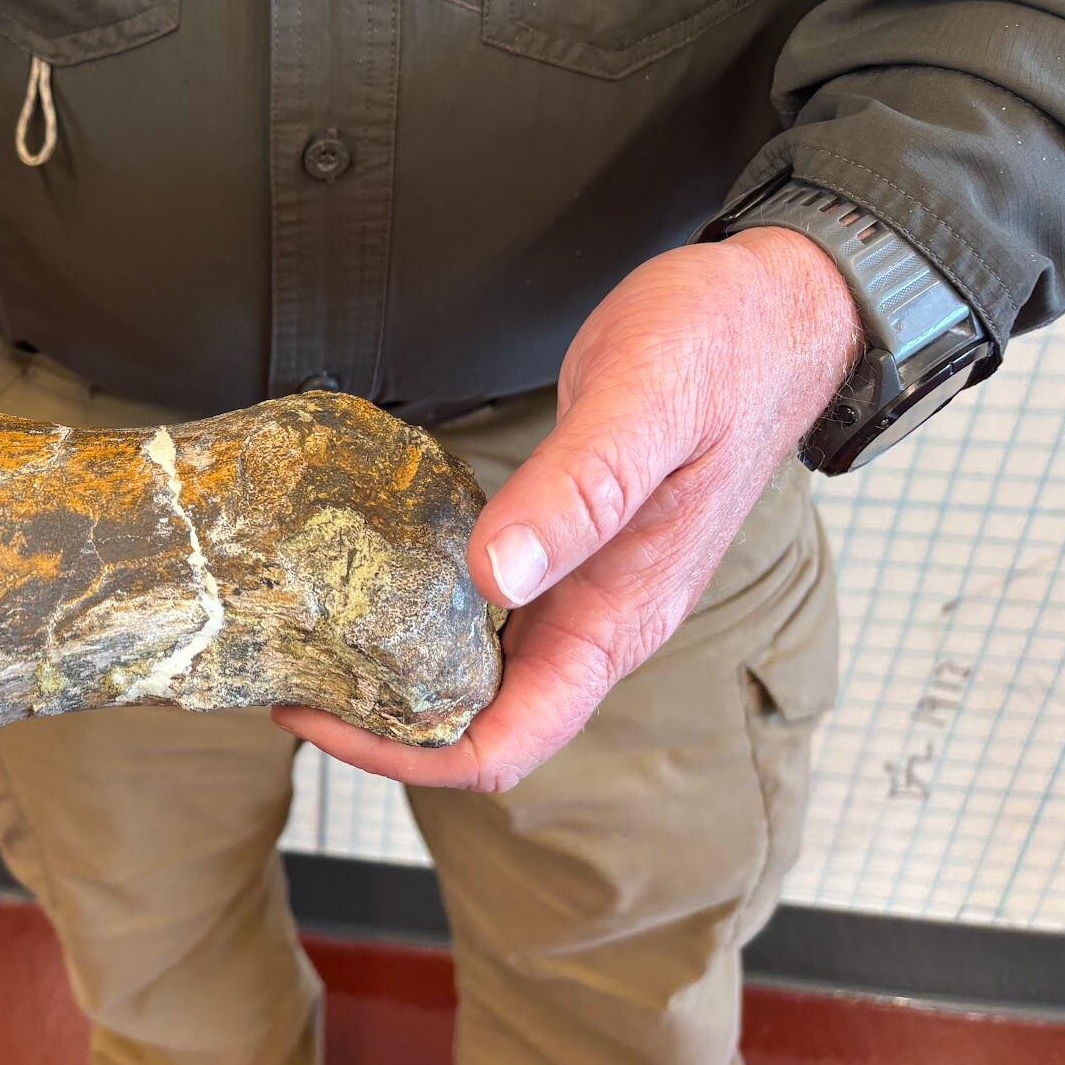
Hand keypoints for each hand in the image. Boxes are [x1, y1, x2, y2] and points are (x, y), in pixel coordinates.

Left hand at [276, 226, 861, 792]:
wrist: (781, 309)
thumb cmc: (724, 349)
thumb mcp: (644, 404)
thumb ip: (578, 493)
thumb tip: (498, 575)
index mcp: (620, 617)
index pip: (507, 742)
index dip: (403, 755)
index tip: (314, 713)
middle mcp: (600, 620)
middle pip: (478, 723)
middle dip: (377, 721)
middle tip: (282, 669)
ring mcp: (586, 587)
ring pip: (478, 673)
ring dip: (393, 674)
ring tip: (303, 633)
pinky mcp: (570, 545)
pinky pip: (486, 613)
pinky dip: (419, 615)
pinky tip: (367, 577)